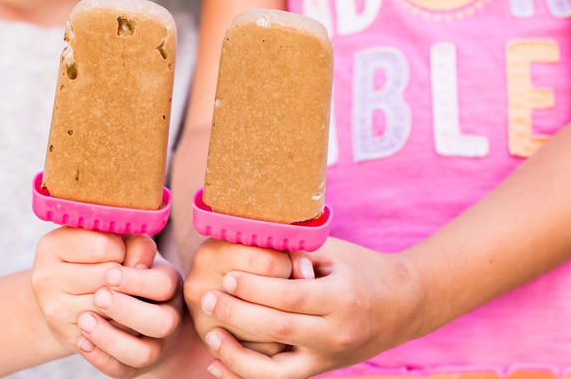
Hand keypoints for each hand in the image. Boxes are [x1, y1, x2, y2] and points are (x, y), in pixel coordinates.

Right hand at [31, 227, 127, 352]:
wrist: (71, 301)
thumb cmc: (100, 263)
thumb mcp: (114, 241)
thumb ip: (135, 243)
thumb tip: (141, 267)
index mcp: (51, 245)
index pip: (105, 246)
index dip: (122, 249)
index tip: (116, 252)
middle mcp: (45, 279)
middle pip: (109, 278)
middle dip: (126, 276)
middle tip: (120, 277)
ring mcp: (55, 311)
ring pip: (114, 307)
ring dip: (130, 301)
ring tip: (122, 295)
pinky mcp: (70, 338)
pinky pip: (114, 332)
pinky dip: (125, 324)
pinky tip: (118, 316)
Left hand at [77, 236, 184, 377]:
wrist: (116, 302)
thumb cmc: (120, 266)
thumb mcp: (127, 250)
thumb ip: (128, 244)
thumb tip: (123, 250)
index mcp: (170, 285)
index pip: (164, 285)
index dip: (138, 281)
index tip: (109, 273)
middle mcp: (169, 317)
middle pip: (161, 322)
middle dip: (128, 310)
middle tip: (99, 296)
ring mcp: (153, 345)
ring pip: (142, 353)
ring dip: (112, 338)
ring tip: (84, 320)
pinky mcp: (131, 366)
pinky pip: (120, 370)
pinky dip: (100, 358)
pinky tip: (81, 341)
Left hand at [199, 237, 421, 378]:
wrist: (405, 305)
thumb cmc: (363, 269)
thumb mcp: (335, 252)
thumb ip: (296, 252)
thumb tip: (252, 245)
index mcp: (341, 298)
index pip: (289, 296)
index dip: (254, 288)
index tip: (226, 275)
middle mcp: (335, 333)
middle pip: (277, 329)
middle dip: (236, 315)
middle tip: (206, 299)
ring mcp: (328, 357)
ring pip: (275, 370)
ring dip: (236, 355)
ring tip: (210, 335)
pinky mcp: (321, 369)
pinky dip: (246, 375)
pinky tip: (218, 366)